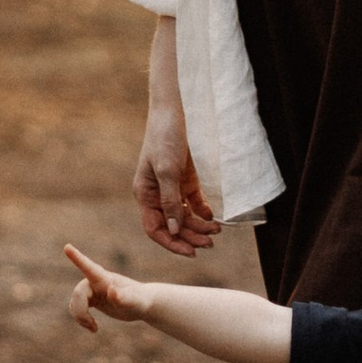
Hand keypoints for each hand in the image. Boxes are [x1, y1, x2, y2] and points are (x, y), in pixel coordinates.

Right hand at [65, 244, 155, 337]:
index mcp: (105, 279)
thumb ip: (124, 296)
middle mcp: (96, 282)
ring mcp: (93, 290)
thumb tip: (111, 291)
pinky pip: (77, 308)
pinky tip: (93, 328)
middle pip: (78, 293)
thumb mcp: (135, 301)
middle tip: (92, 324)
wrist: (142, 304)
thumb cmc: (141, 300)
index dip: (77, 258)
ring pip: (75, 302)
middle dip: (80, 310)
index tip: (67, 247)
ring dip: (80, 316)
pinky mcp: (92, 299)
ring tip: (94, 328)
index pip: (89, 267)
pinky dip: (81, 319)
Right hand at [134, 36, 218, 258]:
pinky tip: (213, 218)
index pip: (155, 228)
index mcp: (144, 194)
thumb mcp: (168, 170)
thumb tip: (174, 229)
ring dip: (198, 226)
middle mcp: (156, 194)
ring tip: (216, 231)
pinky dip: (202, 212)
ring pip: (184, 216)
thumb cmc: (165, 137)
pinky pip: (193, 203)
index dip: (172, 243)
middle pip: (173, 225)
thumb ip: (171, 201)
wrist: (174, 110)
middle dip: (190, 236)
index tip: (191, 252)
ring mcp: (171, 188)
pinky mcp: (184, 179)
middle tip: (211, 243)